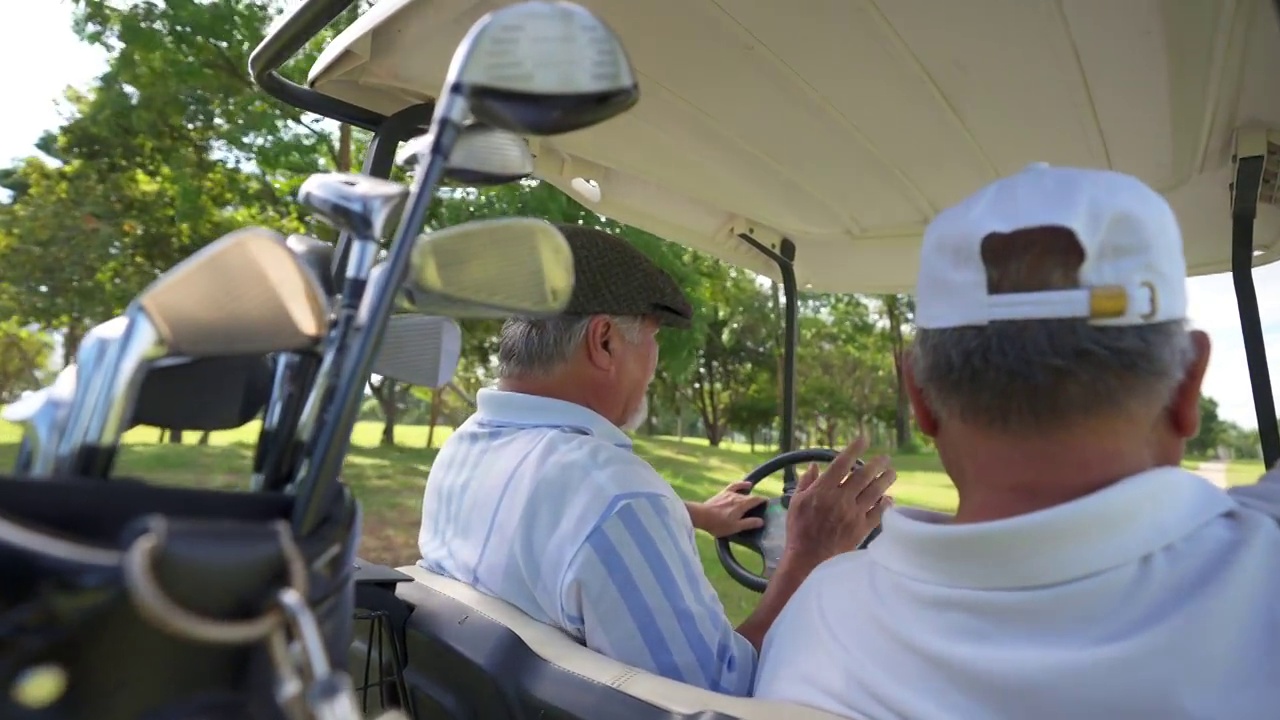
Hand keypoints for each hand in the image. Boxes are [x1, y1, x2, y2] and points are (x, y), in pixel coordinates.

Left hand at [687, 481, 767, 537]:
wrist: (701, 516)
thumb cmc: (718, 524)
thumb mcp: (735, 527)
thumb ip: (749, 523)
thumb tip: (761, 521)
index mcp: (742, 505)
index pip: (757, 500)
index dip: (763, 501)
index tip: (768, 503)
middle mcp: (738, 497)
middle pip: (751, 497)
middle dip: (757, 500)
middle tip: (760, 506)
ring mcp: (730, 493)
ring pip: (743, 493)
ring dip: (750, 496)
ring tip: (754, 499)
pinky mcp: (723, 493)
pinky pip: (735, 485)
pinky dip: (742, 484)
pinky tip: (747, 484)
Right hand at [784, 436, 894, 566]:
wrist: (808, 559)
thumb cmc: (799, 529)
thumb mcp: (795, 502)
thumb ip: (806, 482)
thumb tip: (815, 466)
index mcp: (823, 490)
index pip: (842, 464)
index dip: (854, 449)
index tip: (863, 439)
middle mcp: (841, 499)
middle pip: (863, 476)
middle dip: (876, 463)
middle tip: (885, 457)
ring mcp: (853, 514)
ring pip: (875, 492)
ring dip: (885, 480)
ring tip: (892, 472)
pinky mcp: (862, 529)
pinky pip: (878, 513)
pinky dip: (886, 504)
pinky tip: (889, 499)